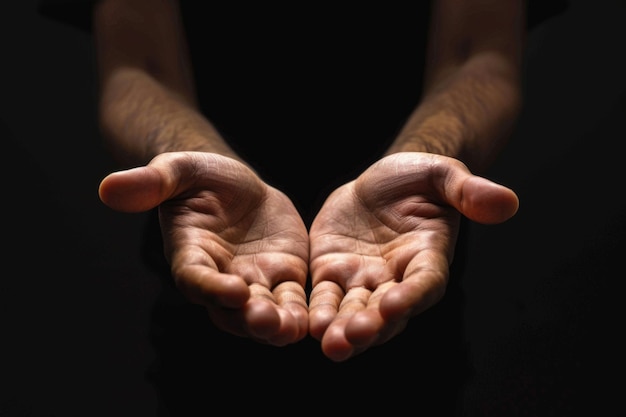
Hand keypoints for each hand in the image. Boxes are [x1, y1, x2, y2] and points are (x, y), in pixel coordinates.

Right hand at [99, 152, 309, 345]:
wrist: (235, 185)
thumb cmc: (200, 177)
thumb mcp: (179, 170)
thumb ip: (151, 182)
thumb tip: (107, 188)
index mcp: (190, 256)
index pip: (196, 278)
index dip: (211, 287)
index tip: (231, 289)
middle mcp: (220, 278)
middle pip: (230, 308)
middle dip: (247, 317)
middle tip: (266, 321)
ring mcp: (253, 280)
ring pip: (263, 311)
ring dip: (277, 323)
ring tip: (292, 329)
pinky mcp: (283, 275)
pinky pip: (292, 298)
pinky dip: (302, 309)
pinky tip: (316, 319)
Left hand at [308, 152, 518, 360]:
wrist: (381, 181)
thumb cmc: (419, 178)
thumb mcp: (443, 174)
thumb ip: (469, 190)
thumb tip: (508, 201)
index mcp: (428, 259)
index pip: (424, 283)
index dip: (412, 295)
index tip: (396, 304)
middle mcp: (397, 279)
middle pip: (387, 311)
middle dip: (372, 325)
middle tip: (353, 337)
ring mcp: (364, 279)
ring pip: (354, 311)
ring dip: (342, 328)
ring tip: (329, 342)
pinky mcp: (333, 273)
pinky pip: (325, 296)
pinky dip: (318, 310)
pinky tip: (307, 323)